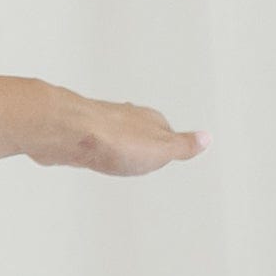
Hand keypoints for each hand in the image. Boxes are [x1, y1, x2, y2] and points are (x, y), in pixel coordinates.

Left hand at [27, 86, 205, 175]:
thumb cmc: (115, 141)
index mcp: (149, 121)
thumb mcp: (161, 149)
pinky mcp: (76, 132)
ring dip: (115, 145)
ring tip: (116, 157)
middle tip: (143, 158)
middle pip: (139, 131)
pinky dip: (93, 148)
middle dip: (141, 145)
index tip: (169, 154)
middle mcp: (126, 117)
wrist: (69, 133)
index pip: (166, 135)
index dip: (167, 148)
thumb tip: (206, 138)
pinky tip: (89, 155)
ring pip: (113, 134)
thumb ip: (183, 145)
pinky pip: (90, 141)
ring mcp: (100, 122)